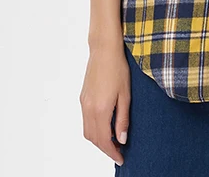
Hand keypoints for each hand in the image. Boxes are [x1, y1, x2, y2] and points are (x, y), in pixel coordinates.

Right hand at [79, 43, 130, 166]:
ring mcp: (83, 103)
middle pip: (93, 138)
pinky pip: (85, 121)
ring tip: (113, 141)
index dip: (112, 152)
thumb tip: (121, 139)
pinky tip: (105, 126)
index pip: (103, 140)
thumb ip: (123, 118)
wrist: (104, 50)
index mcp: (100, 109)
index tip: (121, 158)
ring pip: (87, 131)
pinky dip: (94, 129)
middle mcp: (88, 109)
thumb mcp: (125, 94)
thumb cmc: (118, 68)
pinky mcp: (82, 98)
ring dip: (98, 140)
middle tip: (118, 152)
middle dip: (105, 148)